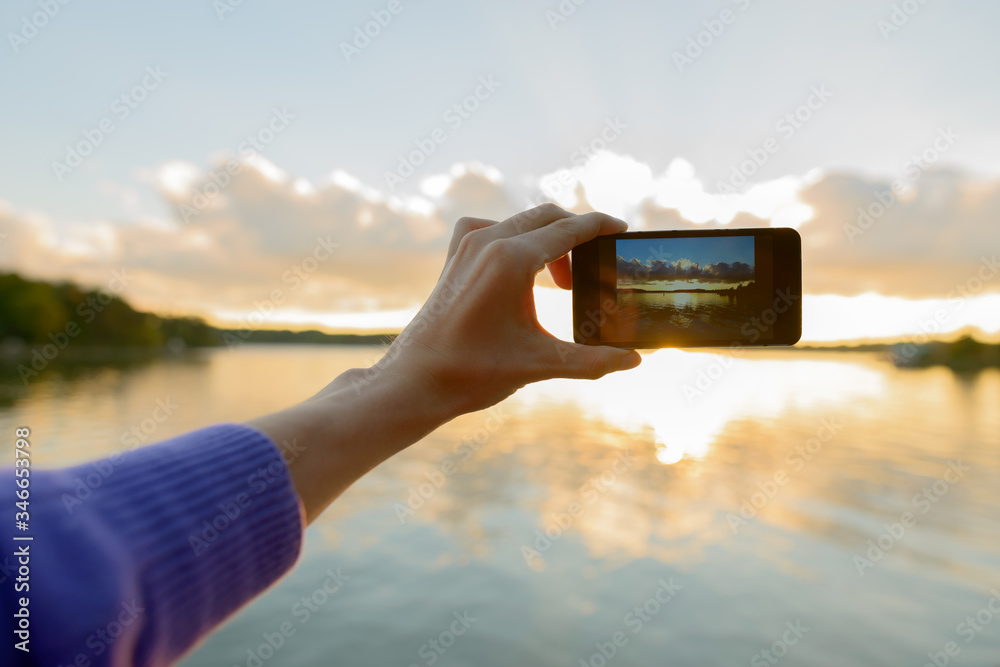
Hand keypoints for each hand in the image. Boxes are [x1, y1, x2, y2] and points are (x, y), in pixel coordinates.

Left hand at [379, 203, 640, 418]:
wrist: (416, 380)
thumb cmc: (472, 371)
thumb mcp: (539, 363)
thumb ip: (591, 361)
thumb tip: (634, 361)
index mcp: (510, 258)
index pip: (569, 229)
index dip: (600, 226)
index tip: (622, 230)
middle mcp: (487, 241)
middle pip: (548, 218)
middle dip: (578, 236)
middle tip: (599, 262)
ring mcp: (466, 245)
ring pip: (521, 222)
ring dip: (549, 240)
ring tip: (563, 282)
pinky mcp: (454, 255)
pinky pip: (493, 229)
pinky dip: (516, 239)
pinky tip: (522, 267)